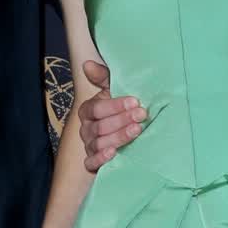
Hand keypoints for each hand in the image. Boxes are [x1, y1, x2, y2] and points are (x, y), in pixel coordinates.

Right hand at [76, 59, 146, 173]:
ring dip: (119, 137)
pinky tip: (113, 153)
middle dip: (122, 120)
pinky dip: (101, 159)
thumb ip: (103, 77)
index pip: (97, 108)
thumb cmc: (121, 110)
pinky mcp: (93, 162)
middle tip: (141, 115)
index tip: (135, 101)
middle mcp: (86, 129)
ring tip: (137, 130)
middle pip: (100, 126)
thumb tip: (87, 64)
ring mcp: (89, 146)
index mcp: (88, 110)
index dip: (115, 105)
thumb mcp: (114, 91)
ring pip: (99, 143)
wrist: (129, 136)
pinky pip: (91, 162)